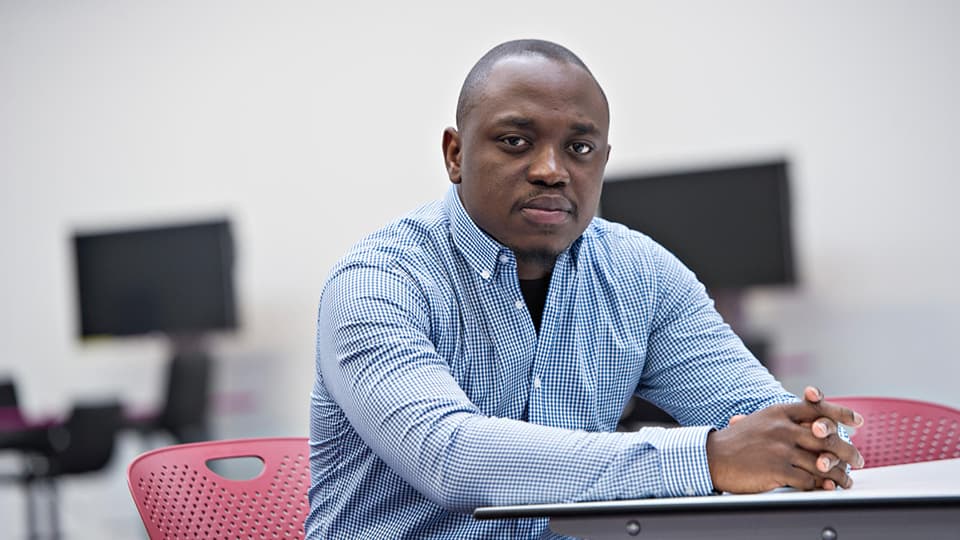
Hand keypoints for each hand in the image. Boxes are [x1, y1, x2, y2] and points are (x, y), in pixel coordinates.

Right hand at [708, 386, 864, 493]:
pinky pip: (809, 480)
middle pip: (827, 438)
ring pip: (821, 462)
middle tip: (858, 460)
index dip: (841, 414)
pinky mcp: (777, 469)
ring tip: (846, 480)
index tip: (857, 421)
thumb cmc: (737, 442)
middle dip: (848, 451)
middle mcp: (783, 427)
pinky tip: (828, 488)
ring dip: (838, 473)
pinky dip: (822, 486)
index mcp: (779, 412)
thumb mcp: (761, 421)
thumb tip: (814, 424)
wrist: (713, 458)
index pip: (818, 408)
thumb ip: (786, 420)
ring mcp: (781, 448)